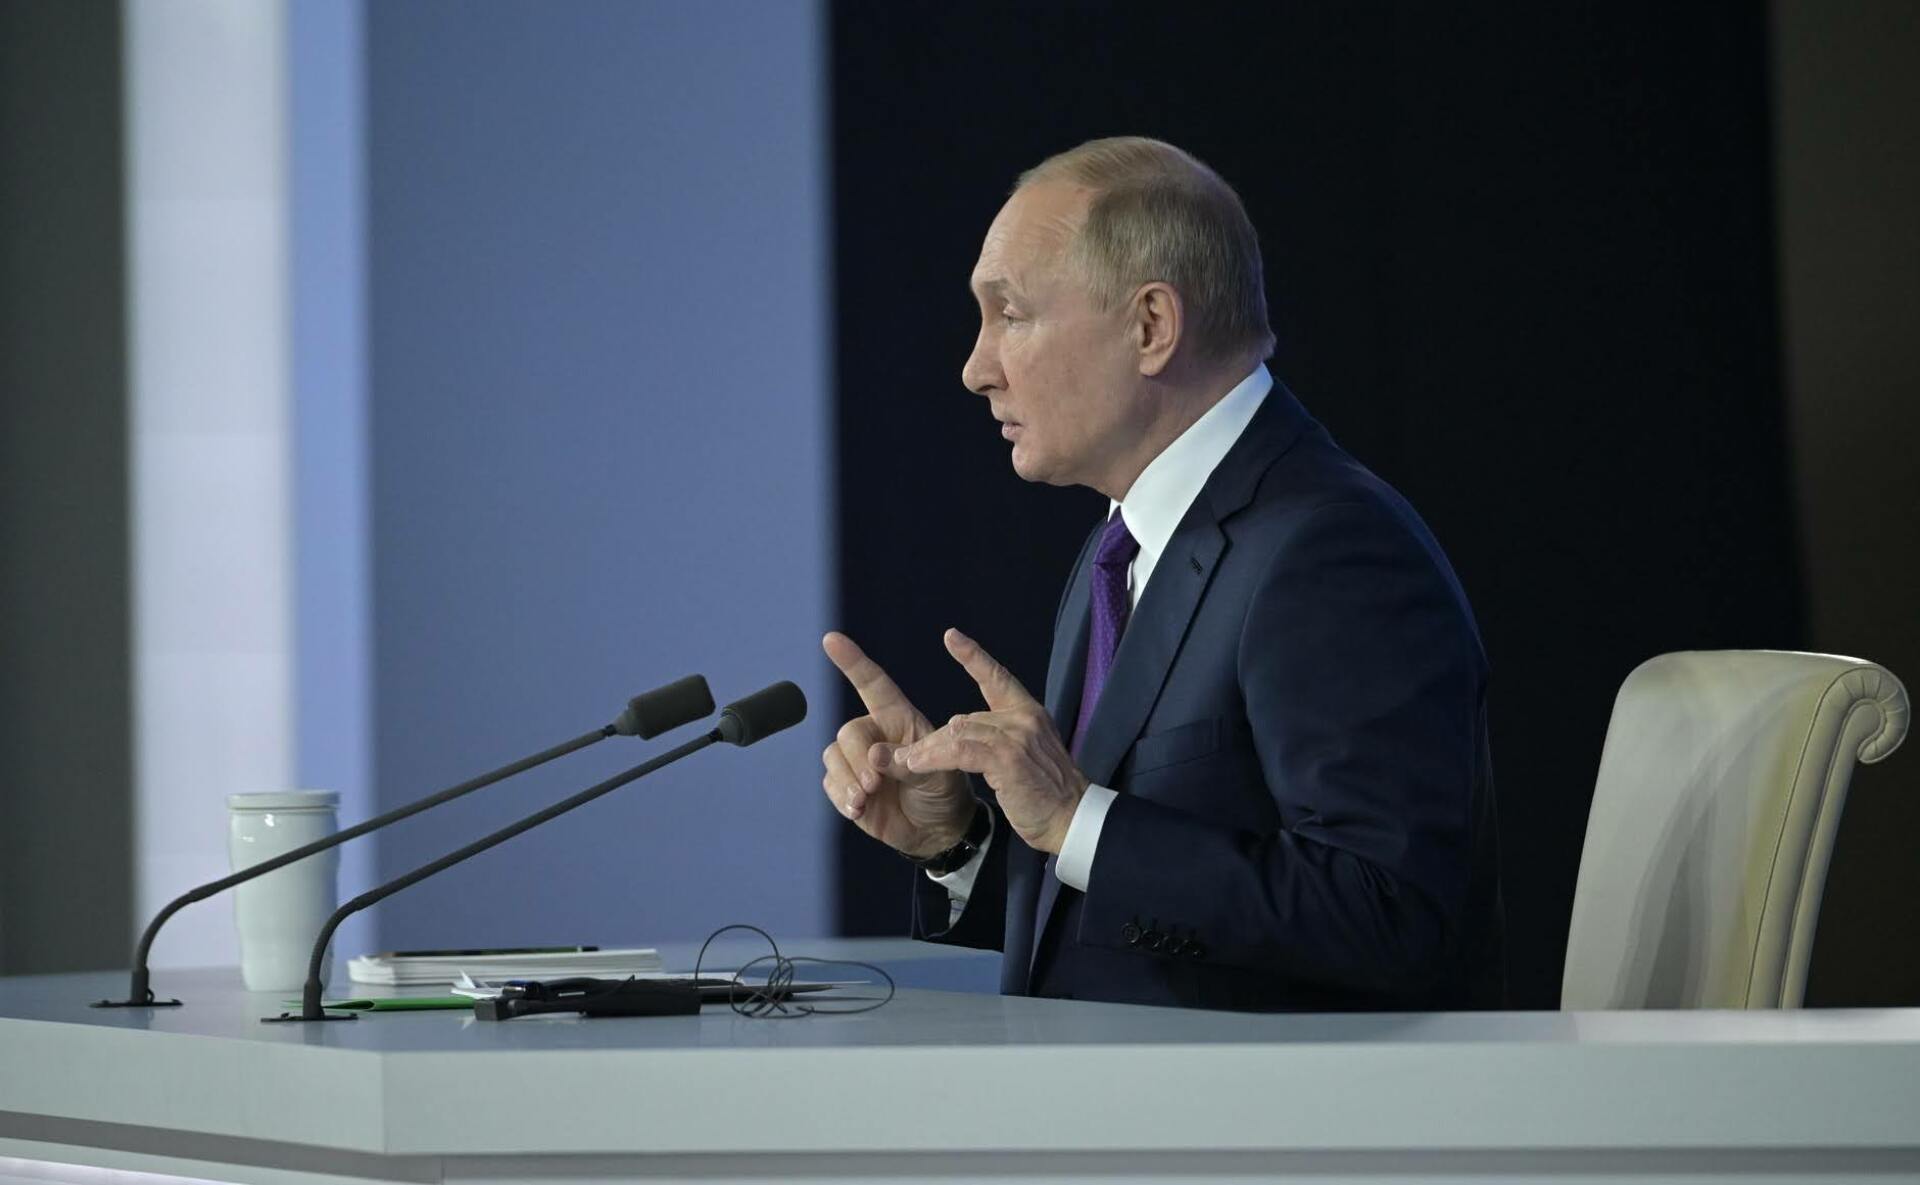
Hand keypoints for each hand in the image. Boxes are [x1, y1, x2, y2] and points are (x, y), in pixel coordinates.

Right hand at [820, 631, 974, 857]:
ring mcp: (859, 761)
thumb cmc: (945, 791)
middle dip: (858, 757)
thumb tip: (872, 755)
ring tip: (867, 799)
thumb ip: (907, 762)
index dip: (853, 661)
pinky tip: (859, 809)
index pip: (873, 684)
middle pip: (850, 732)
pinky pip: (831, 784)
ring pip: (834, 758)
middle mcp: (875, 735)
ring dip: (847, 780)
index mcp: (899, 719)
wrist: (940, 830)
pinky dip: (842, 797)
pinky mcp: (848, 787)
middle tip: (874, 783)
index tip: (832, 638)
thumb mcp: (939, 773)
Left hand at [887, 629, 1087, 854]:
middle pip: (964, 719)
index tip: (951, 636)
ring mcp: (1017, 736)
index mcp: (1030, 714)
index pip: (998, 678)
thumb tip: (960, 730)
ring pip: (958, 734)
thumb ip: (1000, 738)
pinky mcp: (1008, 758)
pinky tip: (917, 765)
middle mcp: (1024, 718)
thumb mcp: (1027, 757)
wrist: (1073, 819)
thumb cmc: (1048, 795)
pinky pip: (960, 751)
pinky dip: (934, 758)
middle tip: (905, 755)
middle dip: (933, 741)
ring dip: (926, 751)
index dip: (974, 656)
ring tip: (903, 762)